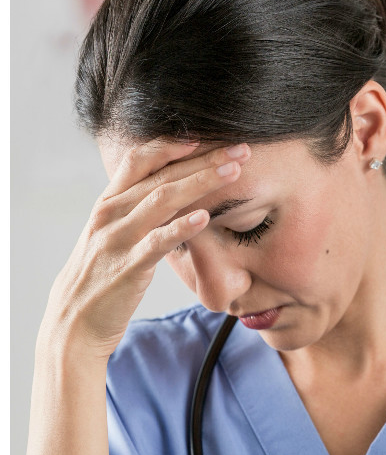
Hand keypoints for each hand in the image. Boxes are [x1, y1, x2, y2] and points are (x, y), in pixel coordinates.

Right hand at [41, 140, 245, 357]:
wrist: (75, 318)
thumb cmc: (103, 273)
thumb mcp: (114, 234)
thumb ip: (137, 210)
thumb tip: (171, 190)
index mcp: (109, 203)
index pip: (140, 161)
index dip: (172, 145)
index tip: (206, 137)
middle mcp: (111, 214)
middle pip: (162, 176)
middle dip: (204, 159)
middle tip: (241, 148)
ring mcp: (119, 239)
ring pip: (163, 201)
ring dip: (202, 183)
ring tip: (233, 172)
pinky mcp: (129, 267)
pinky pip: (157, 242)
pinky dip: (181, 227)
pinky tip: (206, 217)